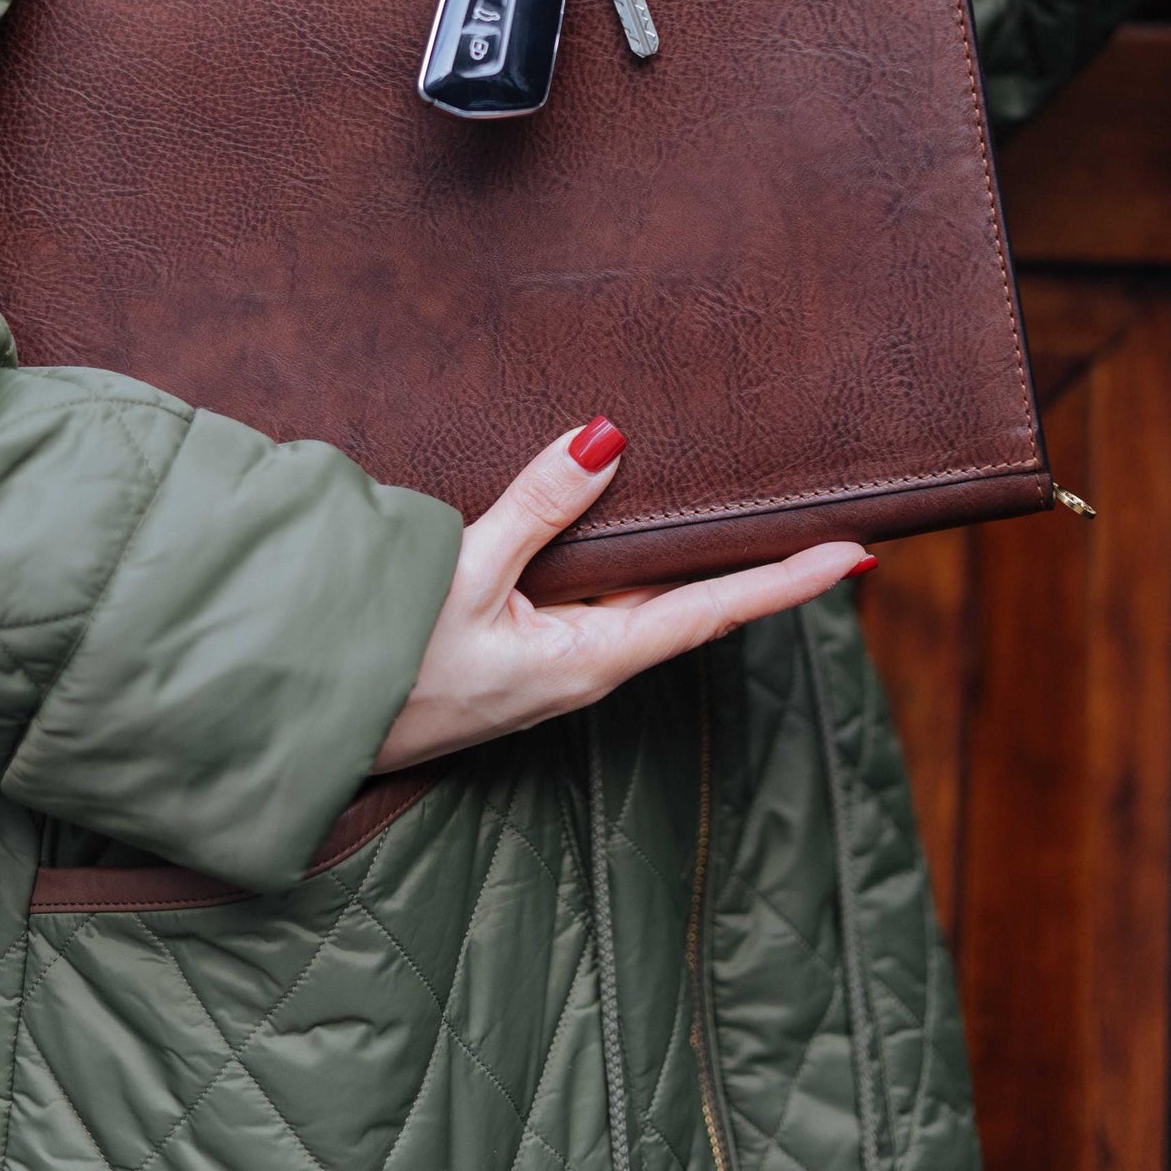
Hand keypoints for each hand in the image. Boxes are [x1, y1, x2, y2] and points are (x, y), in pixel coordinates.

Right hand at [373, 417, 872, 771]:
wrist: (312, 731)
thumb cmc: (385, 669)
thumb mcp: (462, 578)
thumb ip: (536, 509)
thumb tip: (607, 438)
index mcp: (590, 659)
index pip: (713, 612)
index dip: (788, 582)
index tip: (859, 554)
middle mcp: (586, 663)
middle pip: (686, 601)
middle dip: (751, 558)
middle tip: (820, 513)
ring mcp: (553, 659)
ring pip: (635, 593)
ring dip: (685, 552)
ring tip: (740, 502)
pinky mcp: (518, 649)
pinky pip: (588, 592)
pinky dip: (618, 552)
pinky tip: (619, 516)